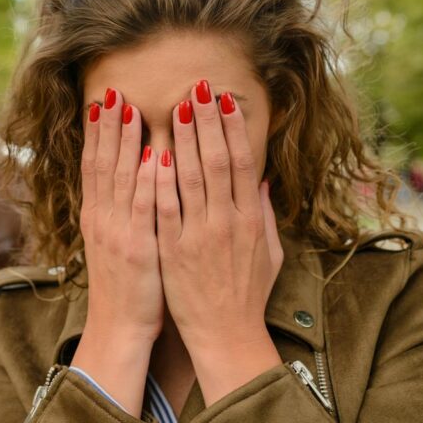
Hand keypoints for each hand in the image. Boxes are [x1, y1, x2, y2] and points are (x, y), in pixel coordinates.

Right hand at [71, 88, 162, 415]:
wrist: (119, 329)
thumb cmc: (128, 289)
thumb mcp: (121, 246)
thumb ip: (130, 213)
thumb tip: (139, 185)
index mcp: (100, 217)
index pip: (96, 165)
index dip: (100, 132)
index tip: (104, 101)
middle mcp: (103, 218)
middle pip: (102, 162)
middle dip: (108, 125)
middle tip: (111, 90)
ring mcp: (117, 231)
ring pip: (119, 176)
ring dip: (123, 140)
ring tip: (128, 106)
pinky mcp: (137, 246)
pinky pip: (142, 207)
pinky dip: (145, 179)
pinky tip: (150, 154)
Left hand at [155, 80, 284, 404]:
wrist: (225, 336)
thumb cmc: (246, 295)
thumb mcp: (268, 252)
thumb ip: (264, 214)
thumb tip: (261, 179)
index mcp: (250, 219)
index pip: (242, 162)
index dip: (232, 128)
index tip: (223, 99)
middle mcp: (226, 222)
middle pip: (217, 161)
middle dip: (207, 121)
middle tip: (197, 87)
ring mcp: (198, 235)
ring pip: (191, 178)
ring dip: (184, 139)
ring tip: (176, 106)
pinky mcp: (172, 251)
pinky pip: (164, 209)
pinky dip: (160, 180)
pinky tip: (154, 152)